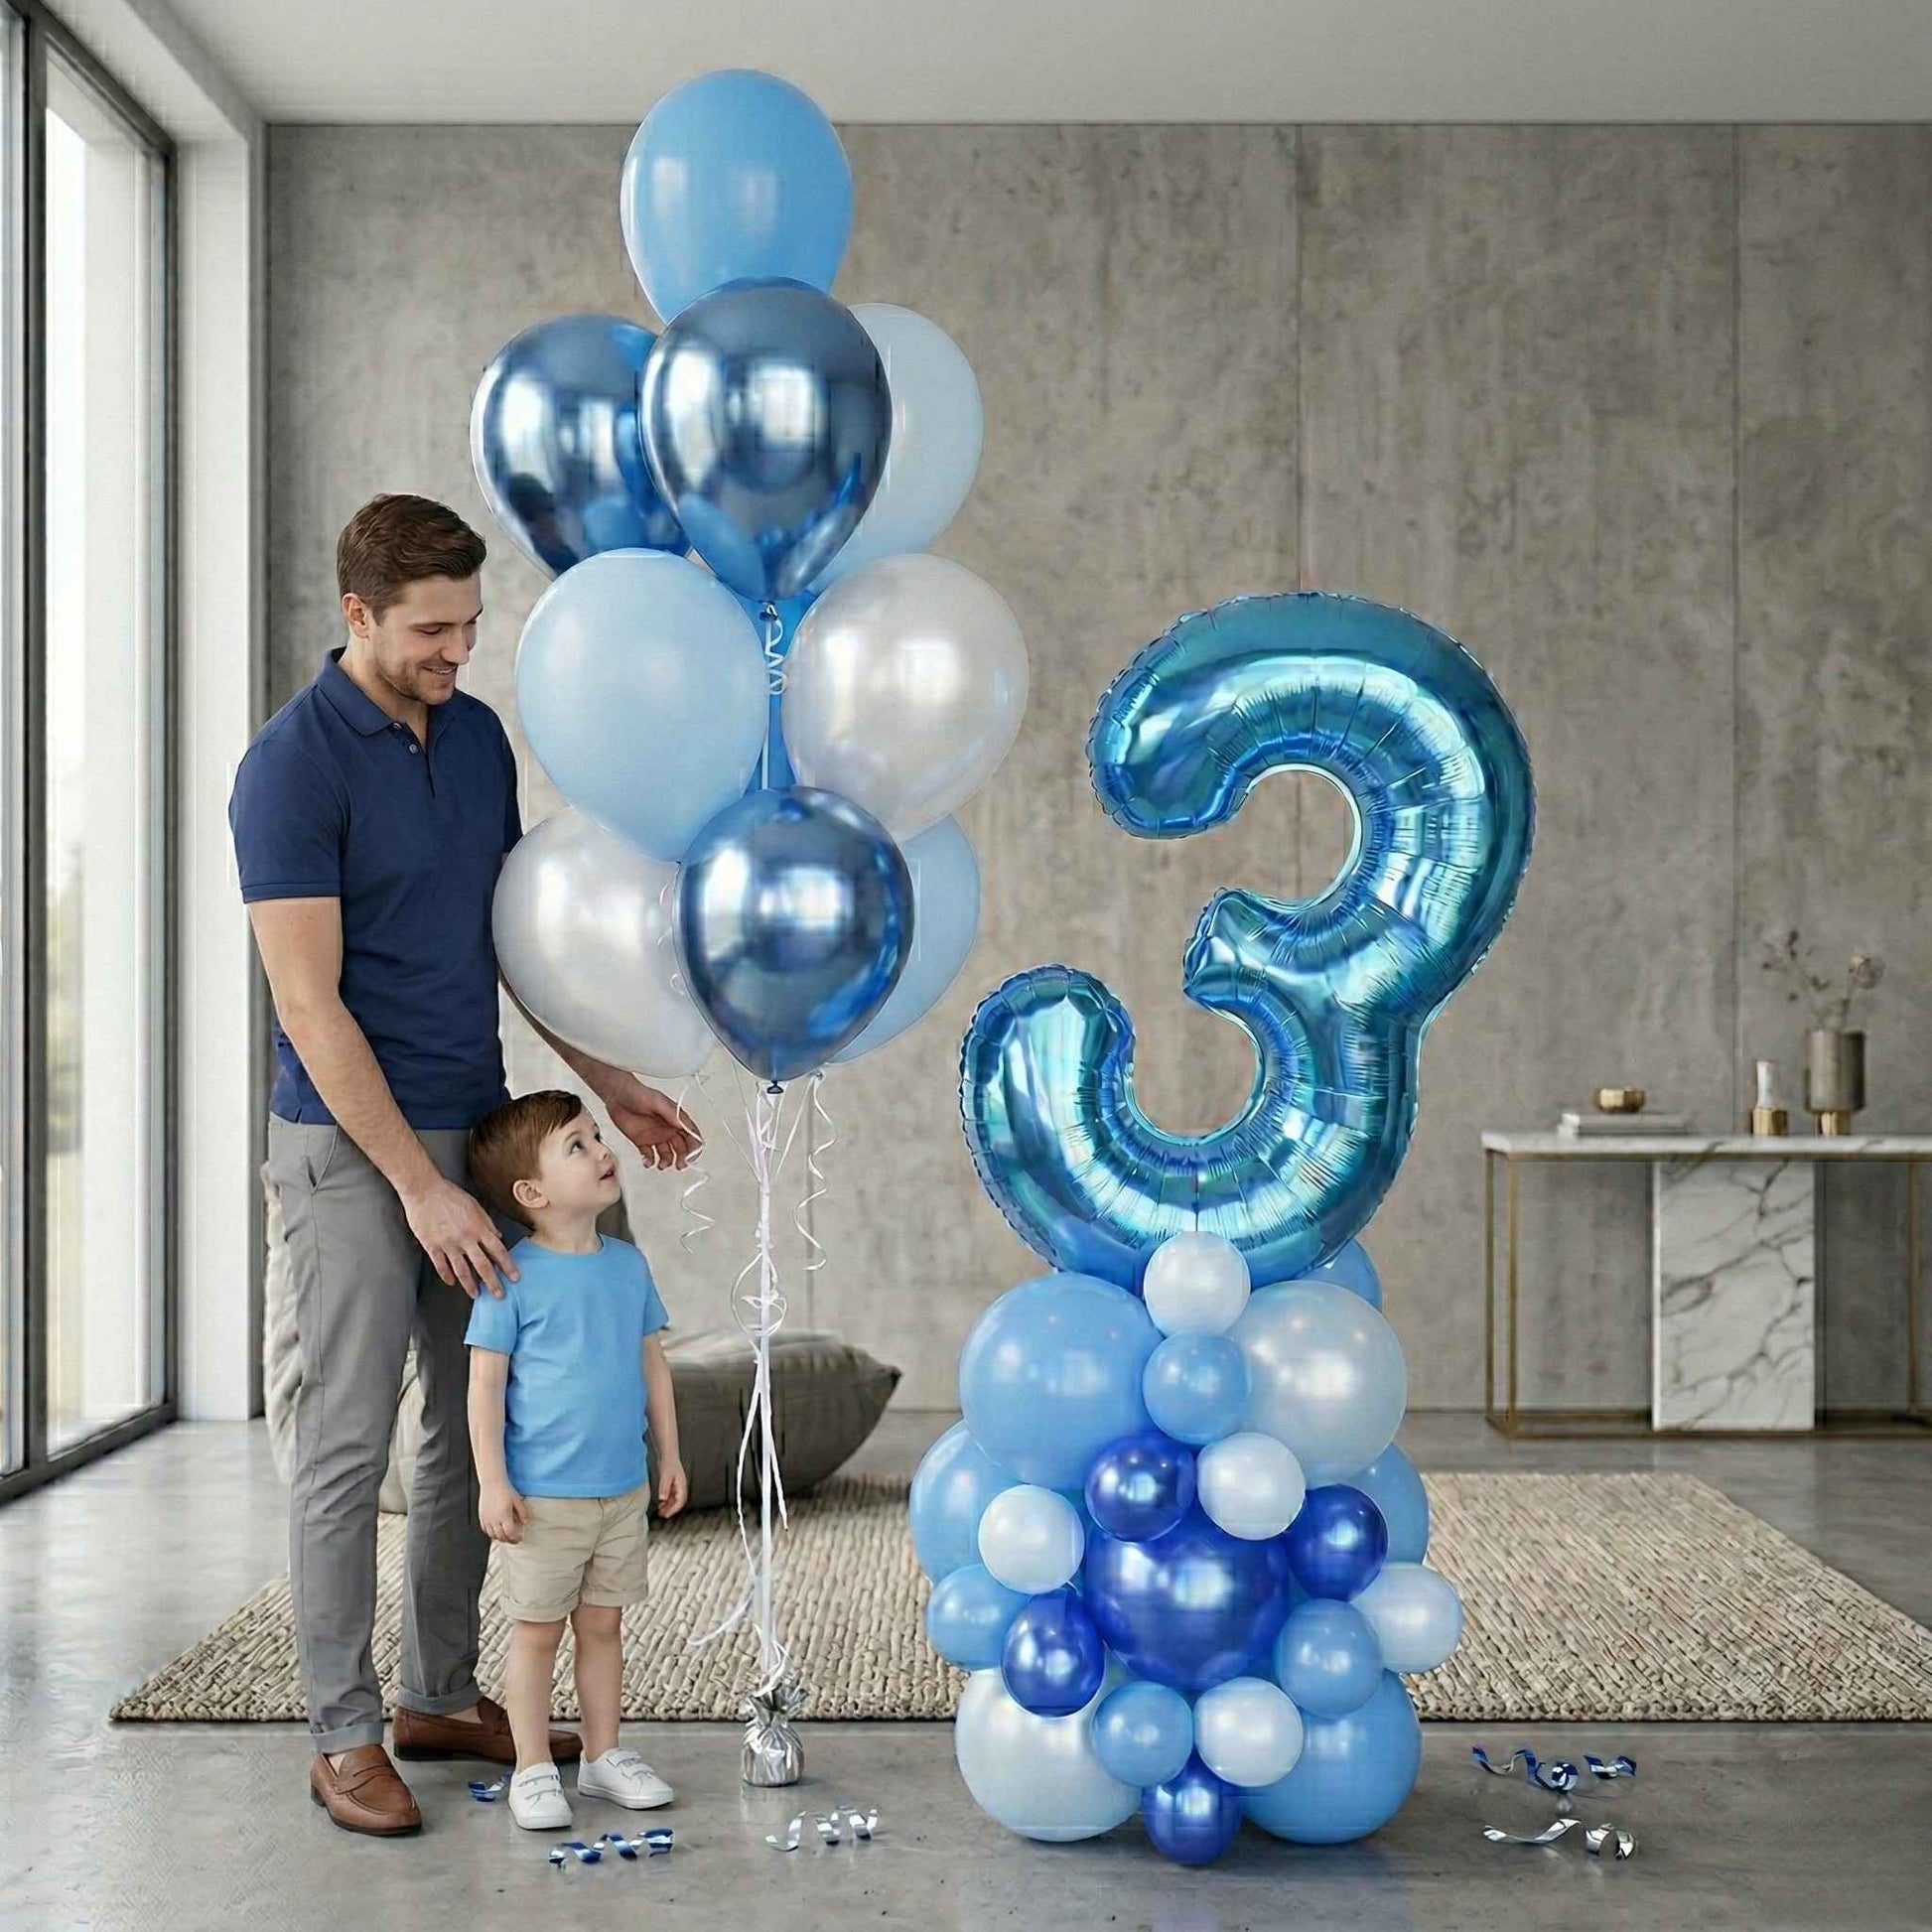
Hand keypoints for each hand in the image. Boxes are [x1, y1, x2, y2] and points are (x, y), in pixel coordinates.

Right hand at [401, 1171, 518, 1297]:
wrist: (424, 1190)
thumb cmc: (451, 1195)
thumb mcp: (475, 1206)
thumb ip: (487, 1224)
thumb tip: (498, 1238)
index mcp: (478, 1228)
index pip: (498, 1251)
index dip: (507, 1266)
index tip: (514, 1277)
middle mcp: (465, 1239)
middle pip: (482, 1266)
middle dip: (492, 1282)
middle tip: (499, 1295)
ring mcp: (448, 1244)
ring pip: (462, 1271)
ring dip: (470, 1285)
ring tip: (476, 1295)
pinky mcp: (431, 1246)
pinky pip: (441, 1266)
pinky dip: (447, 1276)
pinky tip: (452, 1283)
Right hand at [480, 1480, 526, 1541]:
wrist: (492, 1483)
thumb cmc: (505, 1490)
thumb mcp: (518, 1500)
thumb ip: (523, 1512)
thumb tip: (525, 1523)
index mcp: (504, 1516)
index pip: (510, 1533)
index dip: (515, 1538)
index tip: (519, 1538)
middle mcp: (494, 1520)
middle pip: (501, 1537)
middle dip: (509, 1540)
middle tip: (514, 1539)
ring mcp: (486, 1519)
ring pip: (492, 1535)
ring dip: (500, 1537)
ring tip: (506, 1535)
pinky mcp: (481, 1517)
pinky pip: (485, 1530)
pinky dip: (491, 1533)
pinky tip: (496, 1530)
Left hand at [602, 1074, 701, 1171]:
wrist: (617, 1095)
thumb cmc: (638, 1093)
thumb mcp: (657, 1102)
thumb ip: (671, 1114)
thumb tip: (683, 1127)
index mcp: (676, 1119)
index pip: (692, 1135)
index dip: (695, 1147)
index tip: (691, 1157)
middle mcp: (668, 1129)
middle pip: (682, 1148)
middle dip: (683, 1158)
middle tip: (679, 1165)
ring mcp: (655, 1136)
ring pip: (667, 1155)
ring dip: (667, 1162)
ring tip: (661, 1165)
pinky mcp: (642, 1141)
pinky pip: (649, 1155)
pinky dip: (650, 1161)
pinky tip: (647, 1161)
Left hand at [656, 1454, 687, 1517]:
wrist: (667, 1454)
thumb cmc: (668, 1463)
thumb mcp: (665, 1476)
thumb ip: (664, 1487)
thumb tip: (662, 1499)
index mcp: (681, 1485)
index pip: (680, 1501)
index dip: (674, 1509)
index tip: (666, 1515)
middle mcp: (681, 1486)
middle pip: (678, 1502)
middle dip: (671, 1510)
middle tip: (662, 1515)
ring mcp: (677, 1485)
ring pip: (674, 1500)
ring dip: (668, 1506)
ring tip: (660, 1512)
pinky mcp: (672, 1484)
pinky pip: (671, 1496)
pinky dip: (666, 1501)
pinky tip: (660, 1504)